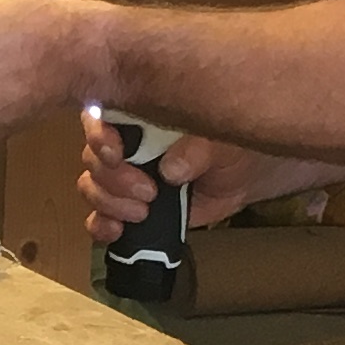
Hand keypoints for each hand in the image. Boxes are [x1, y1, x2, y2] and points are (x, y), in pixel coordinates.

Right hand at [79, 113, 344, 244]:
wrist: (250, 173)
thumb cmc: (237, 141)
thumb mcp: (223, 139)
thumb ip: (198, 149)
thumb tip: (171, 170)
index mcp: (141, 112)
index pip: (99, 115)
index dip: (98, 135)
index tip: (116, 153)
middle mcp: (128, 141)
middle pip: (93, 158)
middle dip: (113, 180)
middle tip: (147, 194)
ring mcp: (128, 175)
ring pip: (94, 187)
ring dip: (108, 204)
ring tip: (140, 215)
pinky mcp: (134, 207)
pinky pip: (103, 216)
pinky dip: (102, 226)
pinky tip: (115, 233)